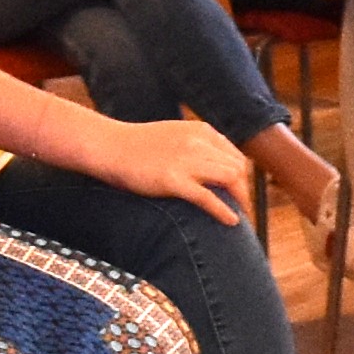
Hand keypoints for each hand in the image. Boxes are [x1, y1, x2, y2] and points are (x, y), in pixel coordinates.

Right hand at [83, 116, 251, 223]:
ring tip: (238, 217)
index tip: (239, 195)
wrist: (110, 146)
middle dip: (243, 191)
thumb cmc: (138, 145)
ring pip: (229, 180)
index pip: (236, 156)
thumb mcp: (175, 136)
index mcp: (201, 131)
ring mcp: (186, 161)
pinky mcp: (172, 180)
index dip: (242, 178)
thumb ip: (197, 146)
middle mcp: (198, 143)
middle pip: (237, 169)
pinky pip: (208, 197)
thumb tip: (215, 166)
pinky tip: (231, 222)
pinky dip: (223, 211)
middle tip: (242, 211)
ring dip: (239, 200)